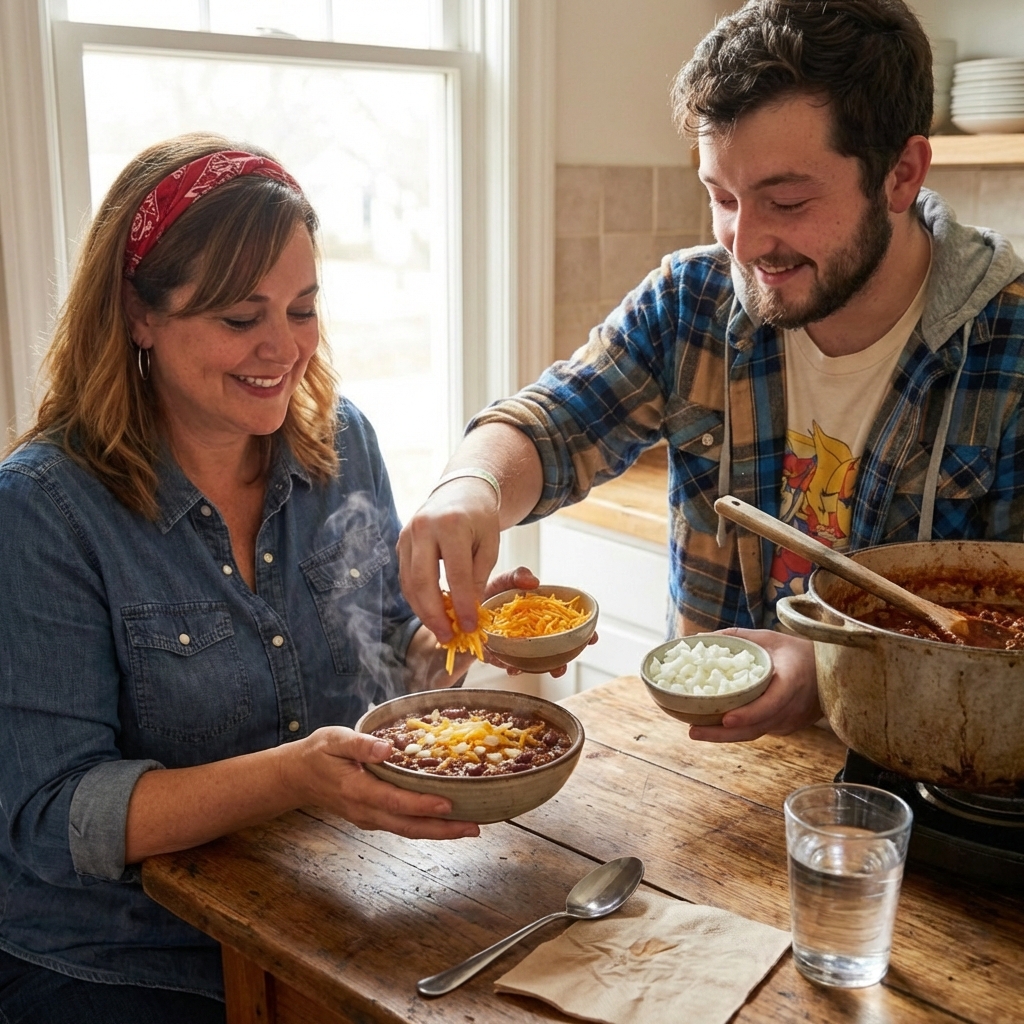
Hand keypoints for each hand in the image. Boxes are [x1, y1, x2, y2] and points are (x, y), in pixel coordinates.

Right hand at [284, 726, 479, 839]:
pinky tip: (446, 819)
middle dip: (443, 830)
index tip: (449, 803)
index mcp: (356, 789)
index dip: (422, 804)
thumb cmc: (318, 754)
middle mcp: (365, 810)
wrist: (298, 777)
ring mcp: (369, 818)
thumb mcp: (334, 740)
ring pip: (408, 830)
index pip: (394, 801)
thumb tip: (387, 748)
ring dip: (439, 832)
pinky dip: (426, 825)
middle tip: (474, 828)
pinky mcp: (374, 818)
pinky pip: (403, 826)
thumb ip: (360, 744)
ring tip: (470, 827)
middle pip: (408, 827)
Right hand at [398, 476, 500, 641]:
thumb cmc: (479, 518)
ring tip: (440, 630)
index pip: (456, 573)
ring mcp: (407, 534)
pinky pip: (405, 577)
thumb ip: (478, 576)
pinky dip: (416, 599)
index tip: (469, 626)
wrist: (459, 491)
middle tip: (448, 636)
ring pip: (409, 583)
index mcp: (452, 524)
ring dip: (423, 611)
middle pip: (424, 581)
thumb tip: (468, 611)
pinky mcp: (400, 542)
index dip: (462, 604)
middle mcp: (424, 528)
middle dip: (435, 614)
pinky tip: (431, 613)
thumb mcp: (490, 544)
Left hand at [476, 566, 597, 678]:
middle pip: (556, 646)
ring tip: (545, 671)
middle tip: (565, 665)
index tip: (594, 638)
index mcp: (539, 614)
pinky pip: (510, 663)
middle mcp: (533, 632)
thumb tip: (535, 582)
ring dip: (542, 668)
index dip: (583, 631)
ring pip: (537, 659)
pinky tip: (512, 668)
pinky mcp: (500, 655)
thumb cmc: (485, 594)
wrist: (459, 612)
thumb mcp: (502, 582)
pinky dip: (512, 666)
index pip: (568, 623)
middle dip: (565, 658)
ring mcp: (518, 646)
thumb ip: (517, 576)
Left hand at [687, 628, 819, 742]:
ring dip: (726, 736)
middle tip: (694, 731)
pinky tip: (716, 727)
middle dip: (723, 734)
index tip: (726, 719)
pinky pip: (761, 730)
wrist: (832, 674)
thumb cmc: (798, 652)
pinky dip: (739, 730)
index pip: (772, 702)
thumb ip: (737, 637)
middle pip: (757, 727)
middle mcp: (793, 706)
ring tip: (697, 731)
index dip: (749, 713)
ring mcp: (791, 721)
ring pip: (756, 732)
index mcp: (793, 680)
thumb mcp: (770, 638)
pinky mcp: (788, 728)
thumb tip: (700, 637)